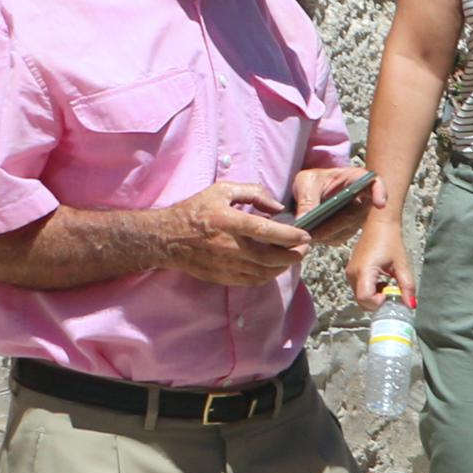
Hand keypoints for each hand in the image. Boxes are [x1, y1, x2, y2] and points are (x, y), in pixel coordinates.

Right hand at [153, 181, 310, 285]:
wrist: (165, 238)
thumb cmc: (196, 211)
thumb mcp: (221, 191)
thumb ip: (252, 193)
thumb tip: (278, 208)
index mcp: (228, 221)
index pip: (266, 232)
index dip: (290, 236)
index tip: (306, 236)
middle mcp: (228, 246)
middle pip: (270, 257)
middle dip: (294, 255)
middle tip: (305, 248)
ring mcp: (225, 264)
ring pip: (264, 272)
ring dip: (284, 266)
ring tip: (293, 257)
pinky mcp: (222, 277)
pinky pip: (253, 281)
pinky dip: (269, 275)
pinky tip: (275, 266)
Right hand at [345, 200, 411, 310]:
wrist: (379, 225)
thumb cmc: (390, 241)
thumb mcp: (402, 265)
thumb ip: (407, 287)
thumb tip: (411, 305)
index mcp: (364, 271)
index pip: (364, 299)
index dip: (378, 303)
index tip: (389, 296)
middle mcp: (352, 274)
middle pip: (361, 301)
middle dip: (377, 302)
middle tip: (392, 293)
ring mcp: (350, 272)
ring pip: (360, 296)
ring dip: (375, 296)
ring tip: (388, 284)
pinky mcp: (351, 271)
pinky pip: (359, 288)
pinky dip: (371, 290)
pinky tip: (382, 281)